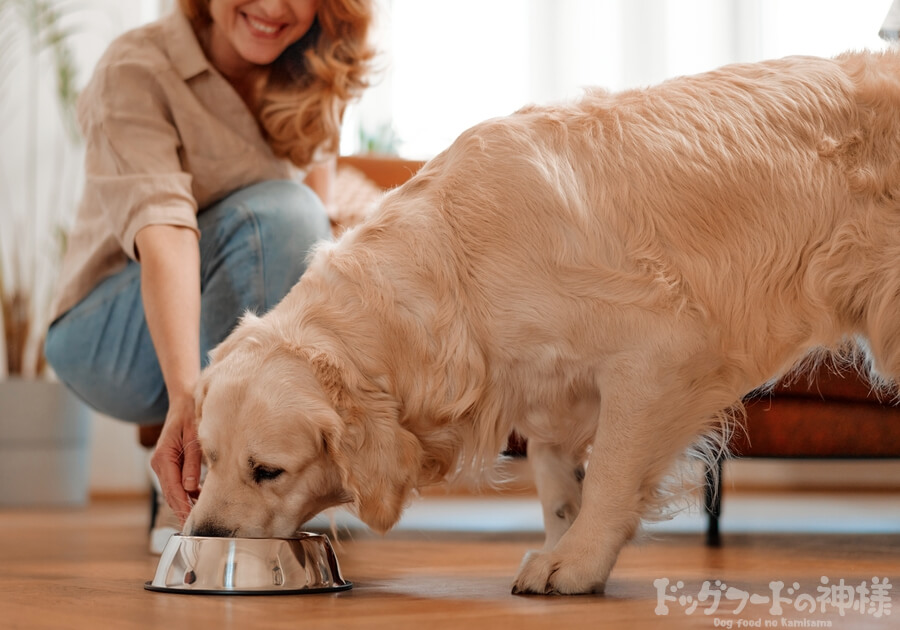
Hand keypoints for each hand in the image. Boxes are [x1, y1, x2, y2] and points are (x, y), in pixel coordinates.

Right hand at [150, 394, 201, 523]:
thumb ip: (192, 463)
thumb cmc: (191, 415)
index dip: (183, 506)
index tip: (192, 521)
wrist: (184, 400)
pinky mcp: (170, 464)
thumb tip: (191, 488)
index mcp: (163, 457)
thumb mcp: (193, 437)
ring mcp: (163, 464)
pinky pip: (177, 483)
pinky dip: (187, 492)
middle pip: (171, 493)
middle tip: (198, 527)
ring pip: (173, 490)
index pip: (173, 489)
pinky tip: (200, 499)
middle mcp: (159, 463)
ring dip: (186, 502)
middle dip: (183, 509)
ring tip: (201, 517)